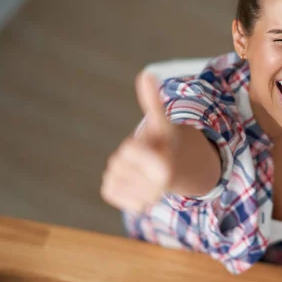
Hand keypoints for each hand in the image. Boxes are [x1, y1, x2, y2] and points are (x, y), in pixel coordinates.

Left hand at [101, 72, 177, 211]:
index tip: (146, 148)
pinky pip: (108, 189)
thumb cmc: (165, 142)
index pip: (127, 150)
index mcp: (164, 169)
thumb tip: (146, 74)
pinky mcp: (130, 207)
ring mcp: (143, 201)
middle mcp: (157, 190)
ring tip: (138, 169)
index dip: (132, 145)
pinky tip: (130, 180)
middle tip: (142, 159)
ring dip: (120, 169)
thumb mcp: (160, 122)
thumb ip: (152, 101)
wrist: (173, 169)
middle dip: (125, 156)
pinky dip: (114, 182)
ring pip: (111, 176)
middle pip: (117, 163)